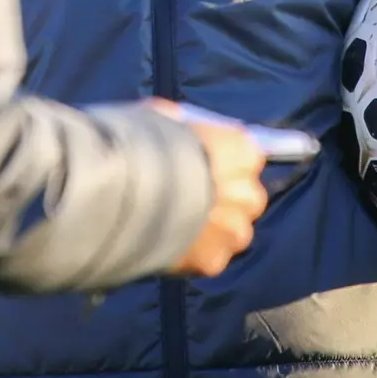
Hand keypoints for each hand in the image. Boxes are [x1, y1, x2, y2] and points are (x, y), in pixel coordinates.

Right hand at [145, 100, 268, 276]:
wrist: (127, 192)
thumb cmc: (144, 145)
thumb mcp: (159, 117)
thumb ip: (179, 124)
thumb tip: (178, 123)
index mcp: (241, 150)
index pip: (247, 156)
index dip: (224, 162)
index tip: (205, 165)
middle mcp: (248, 191)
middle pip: (247, 197)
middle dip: (226, 199)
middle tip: (192, 197)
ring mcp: (233, 230)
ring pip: (233, 232)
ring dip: (214, 230)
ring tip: (179, 223)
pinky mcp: (214, 260)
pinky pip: (209, 256)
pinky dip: (194, 253)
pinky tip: (170, 242)